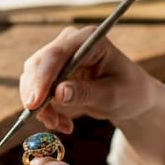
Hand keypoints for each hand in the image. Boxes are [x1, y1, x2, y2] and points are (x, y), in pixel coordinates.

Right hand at [19, 26, 158, 133]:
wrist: (133, 97)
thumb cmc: (130, 91)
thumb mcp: (113, 95)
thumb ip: (86, 93)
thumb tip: (59, 93)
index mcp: (89, 40)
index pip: (57, 54)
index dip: (43, 78)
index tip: (36, 102)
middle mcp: (70, 42)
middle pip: (38, 64)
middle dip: (36, 95)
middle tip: (47, 121)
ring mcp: (60, 56)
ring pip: (32, 78)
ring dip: (40, 106)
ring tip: (59, 125)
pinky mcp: (53, 72)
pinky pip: (37, 90)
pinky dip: (45, 109)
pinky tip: (62, 124)